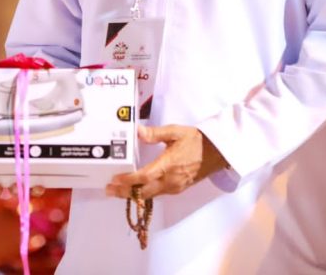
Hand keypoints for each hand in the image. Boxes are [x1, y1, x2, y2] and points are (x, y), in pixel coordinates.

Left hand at [105, 124, 227, 198]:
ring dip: (133, 195)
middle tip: (108, 190)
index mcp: (169, 165)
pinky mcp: (177, 189)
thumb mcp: (176, 132)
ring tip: (116, 191)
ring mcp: (174, 187)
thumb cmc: (196, 140)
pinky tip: (134, 190)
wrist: (217, 152)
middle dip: (125, 192)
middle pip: (144, 192)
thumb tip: (138, 131)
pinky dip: (143, 194)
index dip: (129, 180)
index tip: (115, 178)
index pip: (145, 177)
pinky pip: (157, 194)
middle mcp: (171, 180)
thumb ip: (155, 133)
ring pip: (150, 195)